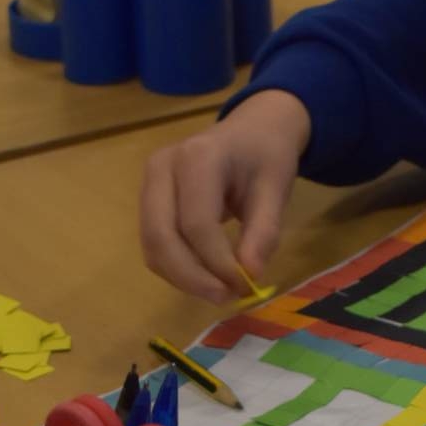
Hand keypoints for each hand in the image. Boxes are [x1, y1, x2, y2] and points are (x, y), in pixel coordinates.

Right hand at [140, 90, 310, 300]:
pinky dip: (176, 267)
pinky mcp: (148, 198)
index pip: (196, 222)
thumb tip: (250, 274)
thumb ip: (264, 231)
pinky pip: (154, 242)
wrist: (253, 128)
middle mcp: (162, 167)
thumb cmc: (266, 155)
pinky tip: (206, 276)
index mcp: (198, 157)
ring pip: (151, 244)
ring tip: (220, 290)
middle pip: (160, 235)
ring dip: (182, 277)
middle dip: (191, 276)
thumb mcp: (276, 189)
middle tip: (225, 297)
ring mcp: (150, 181)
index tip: (244, 286)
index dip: (216, 261)